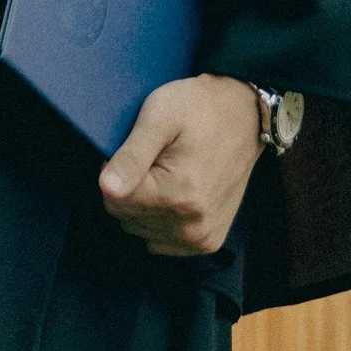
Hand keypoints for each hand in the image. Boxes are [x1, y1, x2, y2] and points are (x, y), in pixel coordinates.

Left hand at [97, 76, 259, 257]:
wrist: (243, 114)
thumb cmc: (199, 109)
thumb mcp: (159, 115)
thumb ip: (131, 155)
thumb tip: (107, 188)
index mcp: (179, 196)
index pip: (114, 201)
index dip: (116, 171)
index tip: (133, 150)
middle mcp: (193, 226)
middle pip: (127, 218)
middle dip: (131, 189)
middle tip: (153, 159)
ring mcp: (202, 238)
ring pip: (141, 231)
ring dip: (145, 206)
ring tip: (166, 173)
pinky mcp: (209, 241)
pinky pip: (162, 242)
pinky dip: (160, 220)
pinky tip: (174, 194)